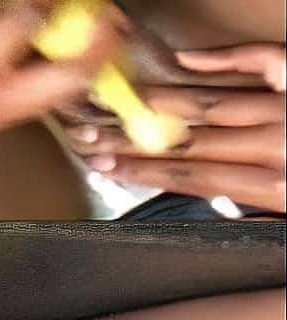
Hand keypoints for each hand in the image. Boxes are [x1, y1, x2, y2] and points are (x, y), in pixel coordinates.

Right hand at [61, 43, 285, 212]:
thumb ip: (257, 220)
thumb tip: (223, 214)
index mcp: (277, 187)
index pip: (188, 177)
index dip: (141, 171)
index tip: (105, 166)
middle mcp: (277, 143)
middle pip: (184, 141)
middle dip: (131, 139)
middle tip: (93, 135)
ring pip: (207, 103)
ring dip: (157, 103)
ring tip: (116, 102)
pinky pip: (264, 59)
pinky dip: (226, 56)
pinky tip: (186, 58)